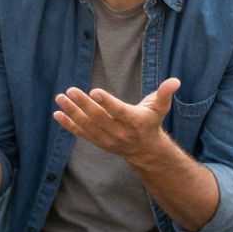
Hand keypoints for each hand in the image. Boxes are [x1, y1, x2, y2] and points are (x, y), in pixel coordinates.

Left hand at [54, 76, 178, 163]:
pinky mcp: (98, 141)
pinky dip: (69, 125)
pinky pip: (81, 133)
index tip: (94, 91)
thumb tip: (175, 81)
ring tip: (60, 98)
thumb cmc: (151, 122)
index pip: (118, 111)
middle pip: (99, 118)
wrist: (145, 150)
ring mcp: (107, 139)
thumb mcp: (160, 107)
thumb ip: (165, 93)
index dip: (107, 102)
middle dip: (83, 104)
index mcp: (134, 121)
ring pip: (87, 126)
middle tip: (70, 90)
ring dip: (72, 112)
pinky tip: (57, 114)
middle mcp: (119, 132)